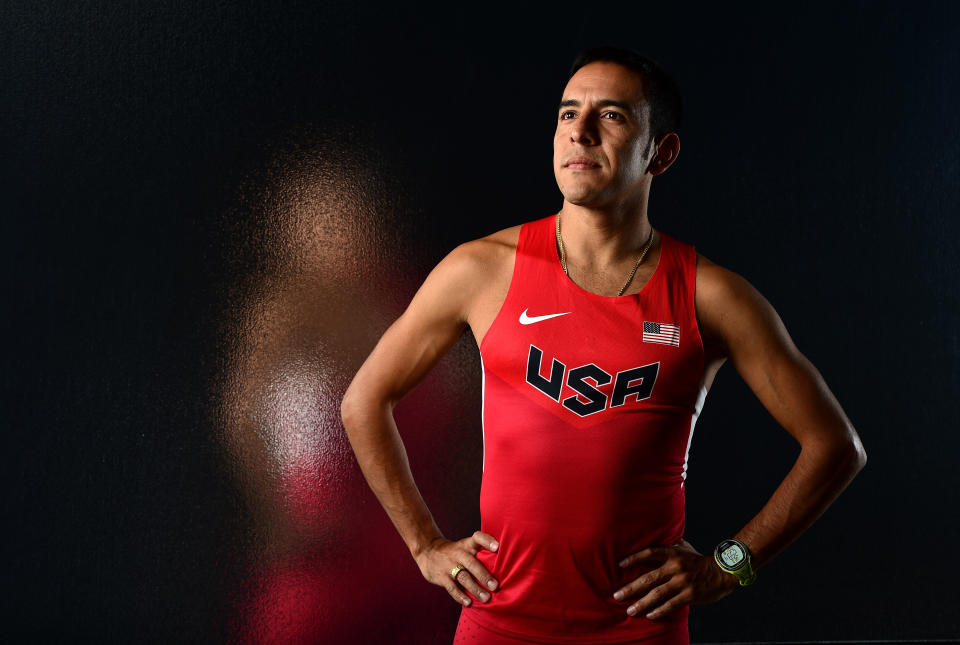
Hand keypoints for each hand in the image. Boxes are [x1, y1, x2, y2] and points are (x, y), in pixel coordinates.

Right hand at [413, 531, 500, 606]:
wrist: (427, 551)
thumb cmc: (454, 551)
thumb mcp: (464, 546)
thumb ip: (479, 553)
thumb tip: (504, 567)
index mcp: (466, 545)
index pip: (477, 538)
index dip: (487, 541)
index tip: (497, 547)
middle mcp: (458, 553)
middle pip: (472, 563)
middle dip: (484, 575)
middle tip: (496, 586)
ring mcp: (449, 565)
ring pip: (464, 577)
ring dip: (475, 588)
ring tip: (486, 598)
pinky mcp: (441, 577)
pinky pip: (452, 587)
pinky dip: (460, 596)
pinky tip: (469, 603)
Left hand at [613, 539, 738, 619]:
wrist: (723, 571)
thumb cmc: (699, 560)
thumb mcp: (685, 548)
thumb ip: (669, 544)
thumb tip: (656, 536)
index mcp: (673, 553)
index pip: (649, 553)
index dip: (634, 558)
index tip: (619, 564)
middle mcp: (675, 567)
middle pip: (648, 578)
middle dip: (630, 588)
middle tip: (616, 596)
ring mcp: (682, 582)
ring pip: (657, 594)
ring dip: (642, 604)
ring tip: (630, 611)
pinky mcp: (690, 595)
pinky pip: (671, 604)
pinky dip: (659, 610)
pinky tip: (649, 615)